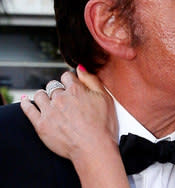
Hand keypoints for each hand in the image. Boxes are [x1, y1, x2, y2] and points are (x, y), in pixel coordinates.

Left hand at [21, 66, 128, 187]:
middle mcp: (60, 98)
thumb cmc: (103, 125)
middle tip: (64, 99)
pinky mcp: (41, 124)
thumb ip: (92, 80)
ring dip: (43, 95)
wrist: (93, 148)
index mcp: (76, 89)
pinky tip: (26, 101)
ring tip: (47, 100)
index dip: (70, 80)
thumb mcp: (105, 98)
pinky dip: (26, 103)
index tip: (72, 86)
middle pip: (53, 86)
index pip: (67, 76)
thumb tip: (80, 68)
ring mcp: (49, 111)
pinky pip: (28, 109)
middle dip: (58, 90)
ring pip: (40, 95)